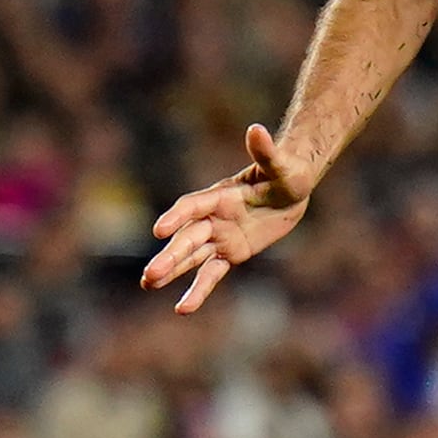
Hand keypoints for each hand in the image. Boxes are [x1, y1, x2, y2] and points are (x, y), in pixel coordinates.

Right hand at [141, 124, 315, 311]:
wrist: (290, 190)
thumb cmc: (286, 172)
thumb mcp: (280, 165)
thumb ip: (265, 151)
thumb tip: (256, 129)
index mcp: (220, 195)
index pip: (193, 206)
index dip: (177, 216)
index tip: (159, 230)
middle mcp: (213, 217)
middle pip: (186, 238)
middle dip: (170, 256)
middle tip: (150, 275)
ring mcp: (219, 237)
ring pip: (191, 257)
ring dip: (171, 271)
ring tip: (148, 284)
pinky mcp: (229, 254)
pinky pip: (210, 274)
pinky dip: (198, 290)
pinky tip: (182, 308)